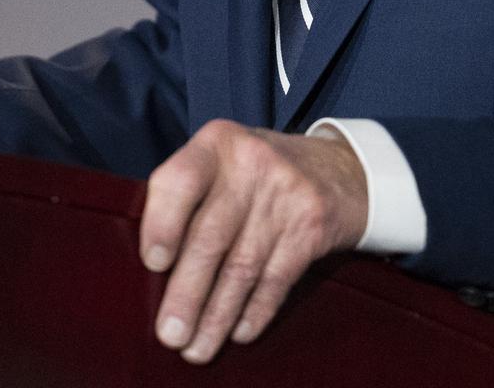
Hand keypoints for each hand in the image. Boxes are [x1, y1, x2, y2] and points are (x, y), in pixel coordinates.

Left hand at [139, 120, 367, 363]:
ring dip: (217, 315)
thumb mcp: (224, 162)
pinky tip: (238, 333)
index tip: (152, 265)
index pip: (180, 180)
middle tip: (170, 334)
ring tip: (197, 348)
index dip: (162, 224)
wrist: (342, 169)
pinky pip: (277, 278)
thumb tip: (152, 271)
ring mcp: (285, 194)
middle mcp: (250, 163)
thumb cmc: (259, 174)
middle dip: (187, 293)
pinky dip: (255, 310)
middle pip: (210, 235)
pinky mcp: (313, 225)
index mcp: (216, 144)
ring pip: (243, 265)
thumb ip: (189, 198)